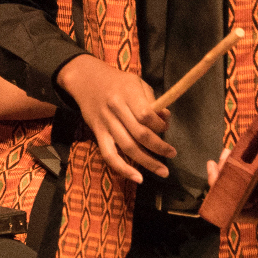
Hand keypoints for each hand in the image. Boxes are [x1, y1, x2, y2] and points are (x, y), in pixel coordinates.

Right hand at [55, 54, 172, 182]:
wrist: (86, 80)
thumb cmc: (116, 81)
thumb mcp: (137, 83)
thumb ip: (152, 101)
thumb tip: (166, 120)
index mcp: (127, 93)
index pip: (146, 115)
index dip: (159, 126)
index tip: (165, 128)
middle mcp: (116, 109)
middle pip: (139, 134)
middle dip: (159, 147)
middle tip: (172, 154)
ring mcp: (105, 123)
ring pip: (127, 147)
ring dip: (147, 162)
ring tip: (162, 171)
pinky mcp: (97, 133)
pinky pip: (109, 155)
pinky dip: (123, 169)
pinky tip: (137, 178)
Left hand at [206, 133, 257, 223]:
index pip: (251, 214)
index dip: (233, 212)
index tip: (218, 199)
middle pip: (238, 201)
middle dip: (222, 186)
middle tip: (215, 164)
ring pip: (237, 189)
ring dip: (226, 175)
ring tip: (224, 154)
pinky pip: (241, 179)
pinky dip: (233, 169)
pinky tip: (230, 153)